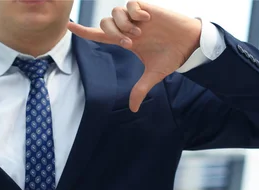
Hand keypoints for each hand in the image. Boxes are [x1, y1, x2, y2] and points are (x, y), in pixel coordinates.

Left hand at [68, 1, 201, 111]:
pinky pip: (131, 4)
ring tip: (140, 33)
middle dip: (113, 33)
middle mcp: (128, 28)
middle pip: (105, 23)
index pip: (99, 35)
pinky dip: (135, 12)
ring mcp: (136, 18)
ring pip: (115, 12)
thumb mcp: (153, 76)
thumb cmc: (171, 57)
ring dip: (124, 24)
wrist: (189, 44)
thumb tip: (132, 109)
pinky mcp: (147, 8)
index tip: (68, 26)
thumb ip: (140, 90)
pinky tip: (147, 20)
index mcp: (125, 41)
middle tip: (130, 43)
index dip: (83, 31)